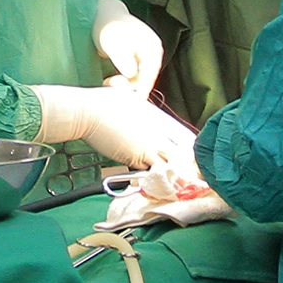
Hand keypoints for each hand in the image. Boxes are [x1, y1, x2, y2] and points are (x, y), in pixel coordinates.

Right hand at [32, 85, 195, 168]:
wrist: (89, 112)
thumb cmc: (106, 101)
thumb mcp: (132, 98)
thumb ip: (143, 108)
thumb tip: (140, 105)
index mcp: (160, 118)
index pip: (186, 138)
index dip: (192, 150)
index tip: (193, 158)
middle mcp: (158, 134)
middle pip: (183, 156)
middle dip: (186, 166)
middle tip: (188, 177)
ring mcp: (147, 148)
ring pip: (169, 167)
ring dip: (171, 175)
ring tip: (173, 183)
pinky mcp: (133, 159)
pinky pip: (149, 173)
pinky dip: (152, 179)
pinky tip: (152, 183)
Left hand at [94, 0, 162, 96]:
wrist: (102, 14)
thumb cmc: (107, 26)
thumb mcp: (113, 43)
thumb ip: (123, 59)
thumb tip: (132, 74)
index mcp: (153, 48)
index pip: (151, 75)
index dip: (141, 89)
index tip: (131, 101)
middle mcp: (153, 53)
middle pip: (146, 79)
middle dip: (129, 86)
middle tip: (108, 85)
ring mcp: (146, 57)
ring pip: (139, 79)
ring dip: (124, 84)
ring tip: (106, 82)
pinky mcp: (137, 60)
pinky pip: (133, 76)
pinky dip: (123, 80)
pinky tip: (109, 80)